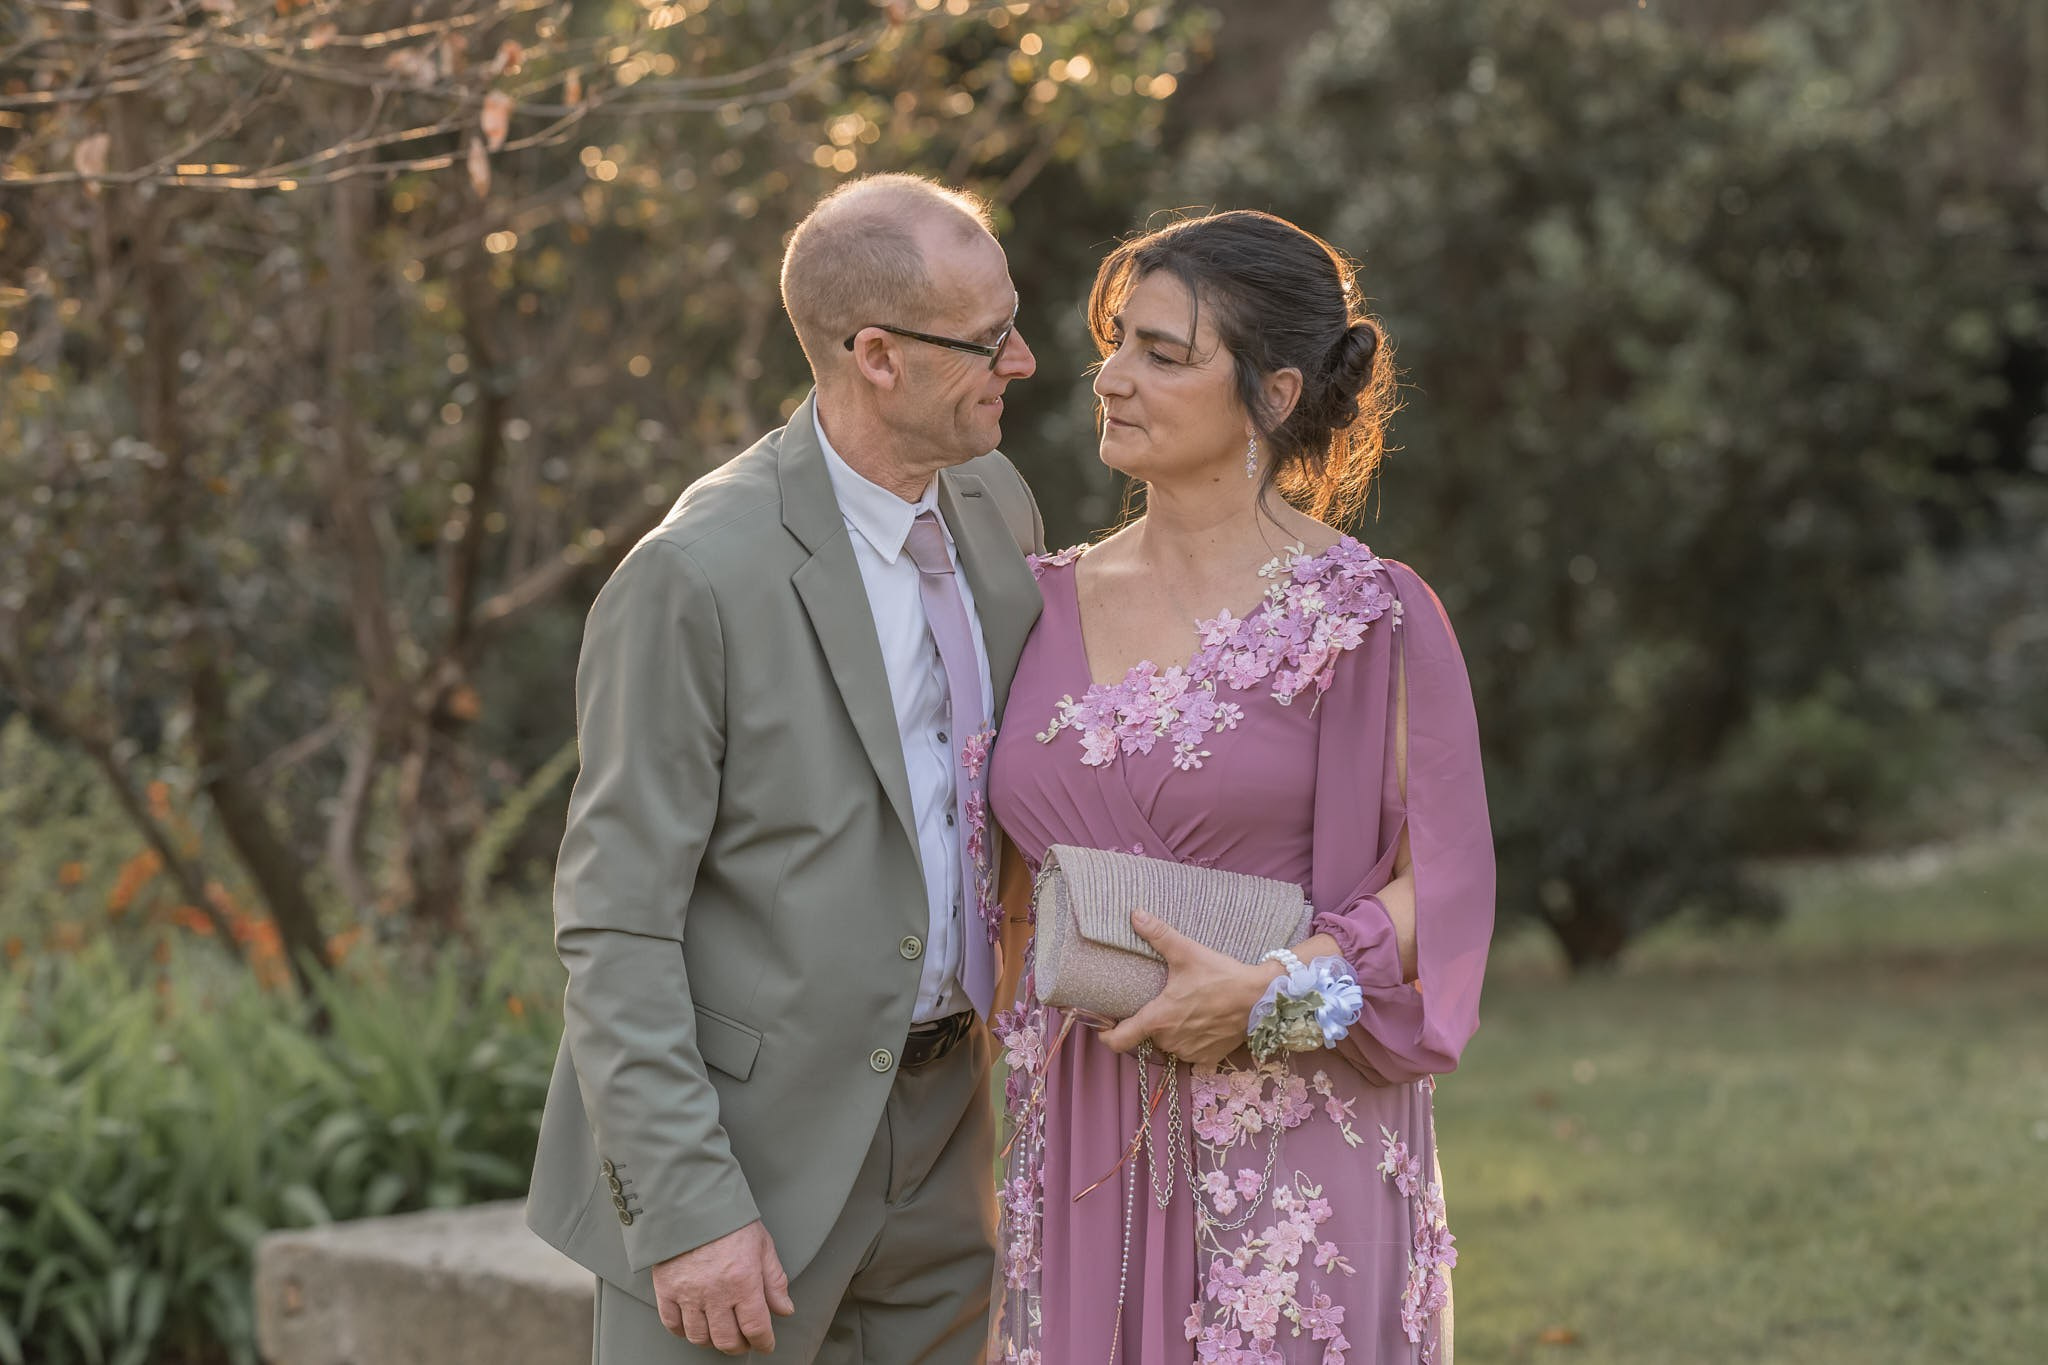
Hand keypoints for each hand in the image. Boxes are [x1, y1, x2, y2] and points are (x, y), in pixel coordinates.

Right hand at [651, 1219, 794, 1354]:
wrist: (690, 1199)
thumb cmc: (728, 1218)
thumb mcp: (762, 1245)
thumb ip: (774, 1280)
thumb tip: (784, 1309)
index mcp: (743, 1281)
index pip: (756, 1328)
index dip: (763, 1342)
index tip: (765, 1344)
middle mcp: (716, 1292)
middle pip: (727, 1339)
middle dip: (739, 1346)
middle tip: (744, 1341)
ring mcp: (688, 1293)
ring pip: (700, 1337)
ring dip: (712, 1341)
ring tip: (719, 1333)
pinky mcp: (666, 1289)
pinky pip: (672, 1324)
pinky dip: (683, 1331)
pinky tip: (694, 1324)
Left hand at [1098, 909, 1277, 1065]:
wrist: (1260, 998)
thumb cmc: (1221, 976)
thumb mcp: (1187, 952)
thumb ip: (1159, 935)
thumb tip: (1136, 914)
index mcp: (1158, 1018)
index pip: (1119, 1040)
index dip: (1106, 1035)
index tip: (1103, 1027)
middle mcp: (1170, 1041)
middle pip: (1147, 1036)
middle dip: (1150, 1021)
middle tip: (1161, 1001)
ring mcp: (1189, 1052)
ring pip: (1169, 1044)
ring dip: (1171, 1031)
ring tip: (1184, 1009)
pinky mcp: (1207, 1058)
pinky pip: (1189, 1051)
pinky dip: (1191, 1040)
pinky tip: (1201, 1022)